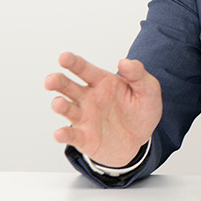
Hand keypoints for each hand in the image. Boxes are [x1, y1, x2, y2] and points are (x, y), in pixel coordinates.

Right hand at [44, 51, 161, 167]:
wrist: (140, 142)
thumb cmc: (140, 112)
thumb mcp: (148, 91)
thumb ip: (138, 74)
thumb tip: (124, 62)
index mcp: (101, 82)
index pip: (83, 69)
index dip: (72, 62)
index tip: (64, 57)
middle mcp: (87, 98)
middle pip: (67, 86)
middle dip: (57, 82)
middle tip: (51, 81)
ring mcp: (84, 118)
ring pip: (66, 108)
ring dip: (59, 105)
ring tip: (59, 104)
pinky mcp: (84, 138)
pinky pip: (71, 135)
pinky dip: (63, 135)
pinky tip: (60, 134)